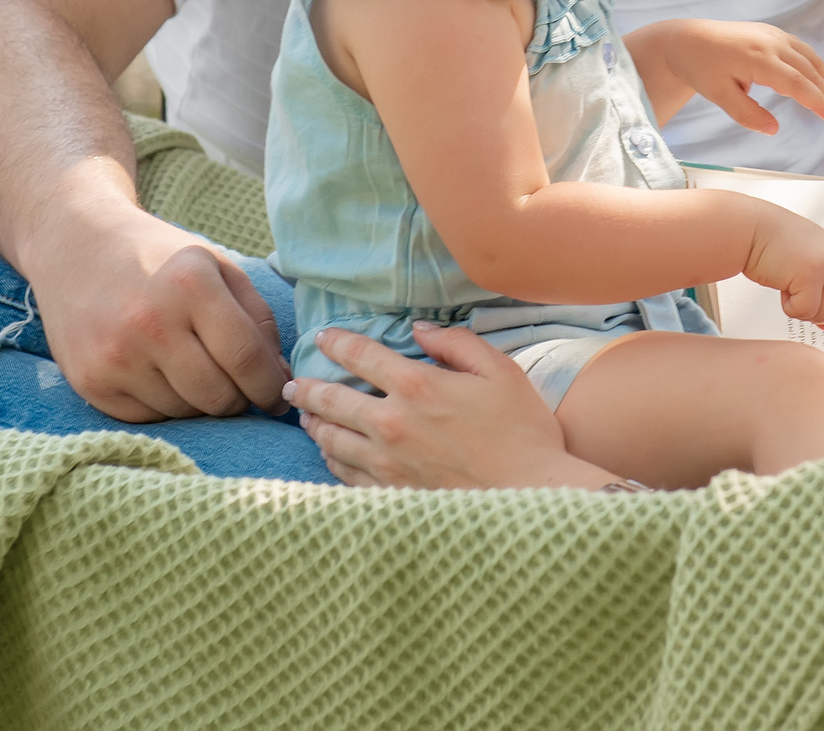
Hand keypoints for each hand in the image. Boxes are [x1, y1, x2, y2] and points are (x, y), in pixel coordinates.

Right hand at [23, 201, 288, 422]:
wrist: (77, 247)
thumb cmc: (158, 257)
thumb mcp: (217, 266)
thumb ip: (258, 319)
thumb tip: (280, 379)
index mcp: (190, 286)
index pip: (246, 359)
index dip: (270, 387)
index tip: (278, 397)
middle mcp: (150, 324)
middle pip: (217, 396)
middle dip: (239, 400)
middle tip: (240, 389)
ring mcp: (115, 357)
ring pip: (185, 412)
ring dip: (201, 401)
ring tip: (194, 370)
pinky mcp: (90, 382)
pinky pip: (149, 417)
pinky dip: (166, 405)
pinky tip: (160, 374)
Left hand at [288, 324, 609, 488]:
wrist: (529, 493)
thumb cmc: (521, 430)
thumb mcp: (499, 370)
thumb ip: (457, 344)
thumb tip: (421, 330)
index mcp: (416, 385)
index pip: (361, 355)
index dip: (337, 342)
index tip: (322, 337)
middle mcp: (391, 423)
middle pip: (332, 400)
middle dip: (308, 388)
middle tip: (293, 384)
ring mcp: (386, 463)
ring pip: (332, 439)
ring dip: (314, 423)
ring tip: (306, 417)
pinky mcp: (390, 493)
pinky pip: (345, 474)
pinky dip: (331, 459)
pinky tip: (331, 453)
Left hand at [643, 20, 823, 135]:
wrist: (688, 39)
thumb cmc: (702, 68)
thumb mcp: (718, 95)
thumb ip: (746, 114)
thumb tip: (773, 130)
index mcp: (758, 57)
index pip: (797, 83)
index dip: (819, 103)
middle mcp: (772, 42)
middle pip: (811, 72)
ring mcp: (775, 35)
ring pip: (812, 60)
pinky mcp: (775, 34)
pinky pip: (804, 52)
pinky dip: (818, 71)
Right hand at [743, 205, 823, 344]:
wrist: (750, 228)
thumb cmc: (770, 247)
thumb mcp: (802, 270)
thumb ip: (821, 293)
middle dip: (816, 312)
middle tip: (794, 295)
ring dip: (801, 309)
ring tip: (786, 284)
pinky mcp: (813, 274)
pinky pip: (806, 311)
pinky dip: (789, 307)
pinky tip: (781, 285)